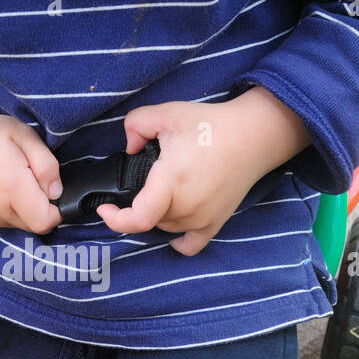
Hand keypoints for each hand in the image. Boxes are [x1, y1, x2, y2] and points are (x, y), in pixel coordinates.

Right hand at [0, 91, 62, 233]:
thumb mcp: (26, 137)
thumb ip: (47, 166)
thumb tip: (57, 193)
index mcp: (11, 187)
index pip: (46, 221)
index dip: (56, 208)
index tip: (50, 188)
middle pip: (37, 226)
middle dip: (42, 207)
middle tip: (32, 178)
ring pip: (24, 225)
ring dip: (28, 209)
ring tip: (16, 181)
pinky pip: (10, 222)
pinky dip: (14, 210)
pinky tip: (5, 188)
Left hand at [96, 91, 310, 255]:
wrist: (253, 135)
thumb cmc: (212, 125)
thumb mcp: (167, 114)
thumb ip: (135, 124)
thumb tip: (128, 147)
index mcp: (171, 183)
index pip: (137, 219)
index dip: (115, 219)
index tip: (104, 208)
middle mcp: (186, 207)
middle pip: (148, 219)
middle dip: (138, 202)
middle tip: (145, 177)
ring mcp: (202, 219)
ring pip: (165, 228)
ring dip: (157, 215)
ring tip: (165, 189)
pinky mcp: (215, 223)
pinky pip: (190, 245)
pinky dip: (176, 240)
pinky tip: (172, 226)